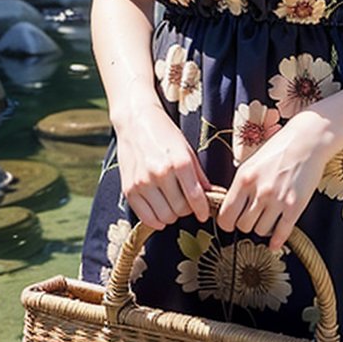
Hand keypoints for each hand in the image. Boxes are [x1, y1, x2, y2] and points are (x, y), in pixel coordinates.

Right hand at [115, 106, 210, 229]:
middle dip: (187, 210)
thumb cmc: (165, 133)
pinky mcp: (129, 189)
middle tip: (187, 203)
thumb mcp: (187, 149)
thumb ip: (199, 175)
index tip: (204, 214)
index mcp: (179, 161)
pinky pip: (145, 217)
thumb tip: (214, 195)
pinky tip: (160, 211)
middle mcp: (160, 173)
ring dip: (172, 215)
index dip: (202, 210)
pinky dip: (156, 220)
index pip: (195, 197)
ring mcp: (143, 182)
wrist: (136, 121)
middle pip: (180, 209)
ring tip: (173, 204)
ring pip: (164, 216)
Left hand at [217, 111, 332, 250]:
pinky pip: (281, 233)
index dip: (227, 222)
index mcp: (244, 178)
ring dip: (262, 228)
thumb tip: (232, 206)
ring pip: (260, 231)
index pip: (225, 216)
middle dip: (246, 224)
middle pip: (243, 226)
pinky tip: (275, 243)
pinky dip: (277, 242)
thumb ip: (242, 185)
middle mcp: (258, 191)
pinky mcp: (294, 206)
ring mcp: (277, 200)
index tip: (232, 222)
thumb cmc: (279, 148)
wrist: (307, 140)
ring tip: (267, 220)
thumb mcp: (252, 163)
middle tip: (252, 218)